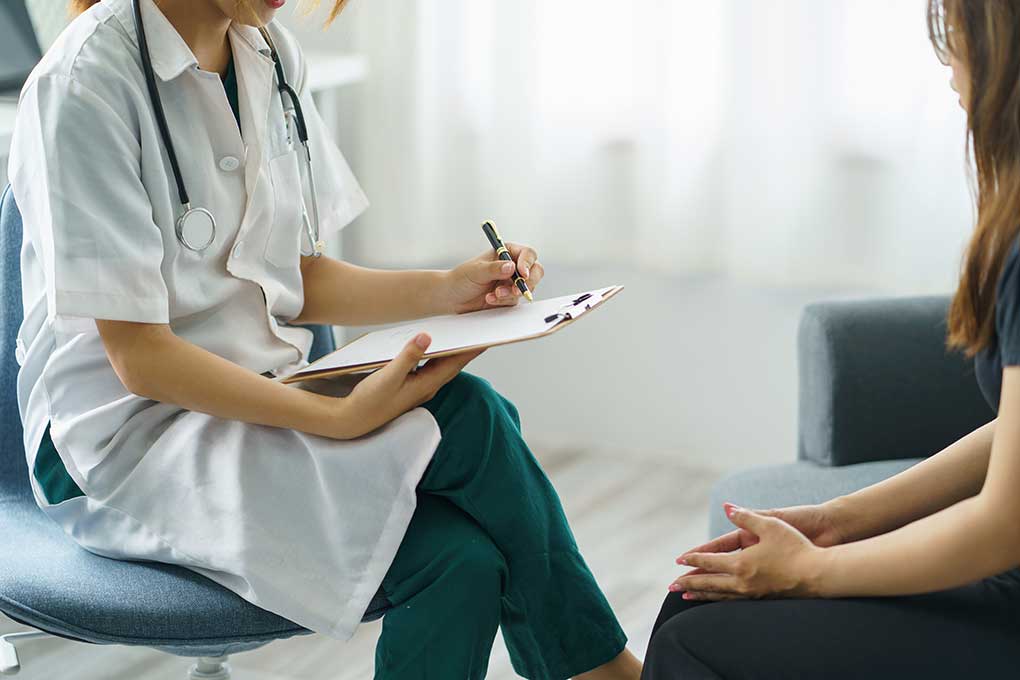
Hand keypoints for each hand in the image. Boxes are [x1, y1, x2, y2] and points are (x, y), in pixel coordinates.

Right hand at [331, 333, 483, 438]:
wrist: (353, 420)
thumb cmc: (370, 400)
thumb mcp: (388, 376)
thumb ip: (408, 356)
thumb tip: (426, 337)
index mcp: (426, 385)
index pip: (455, 364)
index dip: (472, 350)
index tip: (487, 336)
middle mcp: (426, 387)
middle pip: (453, 364)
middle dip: (467, 348)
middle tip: (480, 330)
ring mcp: (418, 387)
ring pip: (442, 366)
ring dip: (453, 351)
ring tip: (463, 334)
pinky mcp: (410, 386)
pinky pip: (430, 367)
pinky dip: (436, 355)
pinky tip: (433, 346)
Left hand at [442, 243, 543, 313]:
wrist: (452, 297)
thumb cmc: (461, 278)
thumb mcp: (476, 270)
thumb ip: (494, 268)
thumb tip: (511, 266)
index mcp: (506, 252)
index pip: (527, 254)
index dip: (527, 263)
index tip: (522, 273)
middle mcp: (512, 266)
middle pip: (535, 271)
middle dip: (527, 282)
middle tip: (515, 290)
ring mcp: (512, 283)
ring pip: (526, 288)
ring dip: (511, 293)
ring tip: (493, 295)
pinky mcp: (509, 297)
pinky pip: (515, 301)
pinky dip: (503, 301)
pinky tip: (490, 299)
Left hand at [669, 503, 826, 600]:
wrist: (820, 574)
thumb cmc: (796, 547)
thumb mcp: (770, 525)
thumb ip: (745, 516)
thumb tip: (727, 507)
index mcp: (741, 563)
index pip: (709, 562)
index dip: (693, 559)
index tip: (679, 559)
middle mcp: (742, 582)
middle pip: (709, 583)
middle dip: (689, 583)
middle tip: (671, 585)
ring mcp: (752, 594)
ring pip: (719, 595)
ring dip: (701, 594)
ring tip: (687, 596)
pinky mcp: (762, 600)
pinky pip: (733, 602)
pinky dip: (719, 600)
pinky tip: (717, 600)